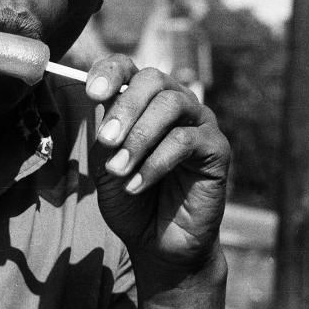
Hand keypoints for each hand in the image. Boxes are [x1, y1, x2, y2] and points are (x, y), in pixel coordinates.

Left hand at [85, 55, 229, 276]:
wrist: (157, 241)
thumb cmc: (129, 196)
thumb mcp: (105, 162)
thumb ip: (104, 131)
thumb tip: (101, 100)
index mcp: (144, 100)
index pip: (129, 68)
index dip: (110, 72)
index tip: (92, 94)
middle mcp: (175, 102)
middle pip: (153, 79)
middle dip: (125, 107)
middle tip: (105, 140)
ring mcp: (199, 122)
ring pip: (172, 105)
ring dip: (139, 137)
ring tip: (118, 169)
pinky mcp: (217, 148)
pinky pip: (186, 142)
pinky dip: (155, 163)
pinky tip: (136, 185)